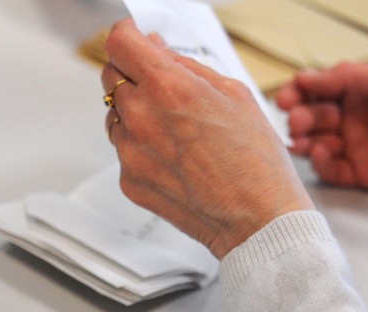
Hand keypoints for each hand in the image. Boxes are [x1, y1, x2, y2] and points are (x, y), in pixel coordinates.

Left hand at [101, 18, 312, 258]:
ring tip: (176, 130)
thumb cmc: (255, 161)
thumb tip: (157, 51)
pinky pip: (125, 151)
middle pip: (111, 77)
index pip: (119, 44)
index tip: (133, 39)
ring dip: (135, 112)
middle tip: (160, 85)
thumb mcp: (233, 93)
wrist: (256, 219)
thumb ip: (186, 67)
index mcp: (168, 87)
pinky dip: (142, 147)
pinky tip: (175, 158)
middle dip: (132, 73)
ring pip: (116, 116)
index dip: (126, 36)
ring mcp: (130, 152)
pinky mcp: (129, 180)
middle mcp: (141, 118)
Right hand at [275, 62, 367, 200]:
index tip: (286, 98)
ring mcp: (352, 145)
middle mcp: (351, 117)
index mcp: (358, 91)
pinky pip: (327, 169)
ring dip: (302, 140)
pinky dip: (319, 162)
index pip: (317, 88)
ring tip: (302, 142)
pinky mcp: (356, 172)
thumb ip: (347, 76)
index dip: (297, 92)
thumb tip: (305, 77)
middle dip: (300, 117)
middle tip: (298, 122)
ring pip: (313, 142)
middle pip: (310, 115)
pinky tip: (324, 154)